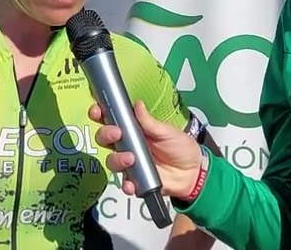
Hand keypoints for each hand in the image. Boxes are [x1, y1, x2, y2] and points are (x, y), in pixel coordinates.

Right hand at [89, 99, 204, 197]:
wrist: (193, 171)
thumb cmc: (180, 147)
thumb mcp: (167, 132)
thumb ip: (150, 122)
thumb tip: (137, 105)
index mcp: (133, 130)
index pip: (111, 120)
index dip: (100, 114)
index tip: (97, 110)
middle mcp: (128, 145)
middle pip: (105, 139)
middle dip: (105, 134)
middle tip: (116, 133)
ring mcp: (130, 164)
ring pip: (112, 161)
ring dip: (117, 159)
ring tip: (131, 159)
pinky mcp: (136, 181)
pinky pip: (125, 183)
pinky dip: (126, 184)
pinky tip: (131, 183)